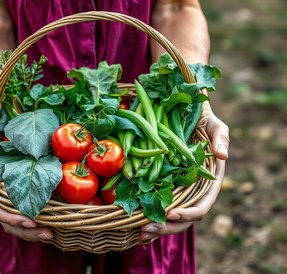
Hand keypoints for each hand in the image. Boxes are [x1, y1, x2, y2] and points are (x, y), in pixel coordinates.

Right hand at [0, 101, 52, 241]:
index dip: (10, 217)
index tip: (30, 221)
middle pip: (7, 217)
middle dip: (26, 229)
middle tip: (49, 234)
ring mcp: (6, 184)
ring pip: (17, 213)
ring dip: (34, 226)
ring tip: (54, 232)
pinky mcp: (18, 178)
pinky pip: (26, 199)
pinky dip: (39, 210)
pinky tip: (55, 215)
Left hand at [140, 108, 228, 239]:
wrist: (186, 117)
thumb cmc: (205, 123)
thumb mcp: (216, 126)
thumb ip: (221, 138)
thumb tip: (223, 155)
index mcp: (208, 184)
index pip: (201, 206)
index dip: (188, 214)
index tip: (171, 214)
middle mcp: (193, 192)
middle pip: (182, 218)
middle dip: (166, 227)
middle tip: (146, 230)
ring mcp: (177, 190)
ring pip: (168, 217)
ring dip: (154, 227)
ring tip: (138, 232)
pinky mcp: (162, 186)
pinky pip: (156, 206)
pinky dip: (148, 217)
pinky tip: (134, 225)